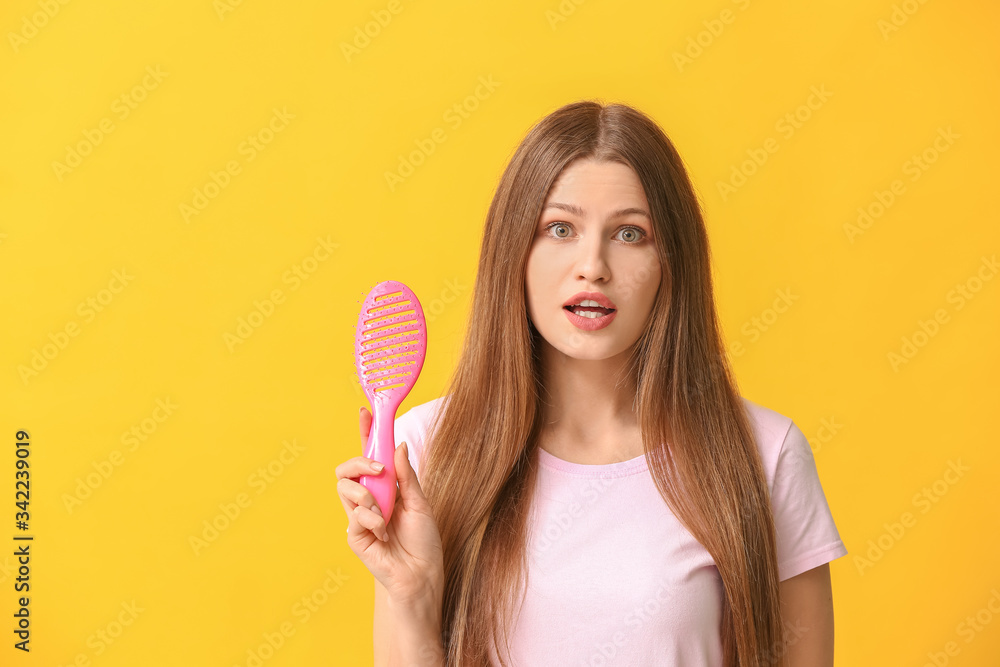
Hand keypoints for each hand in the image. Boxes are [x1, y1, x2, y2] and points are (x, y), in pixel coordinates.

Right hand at [336, 407, 444, 606]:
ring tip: (384, 512)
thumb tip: (398, 445)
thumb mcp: (420, 502)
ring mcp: (358, 515)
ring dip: (367, 494)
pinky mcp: (354, 534)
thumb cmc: (423, 542)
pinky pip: (354, 514)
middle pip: (348, 467)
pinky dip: (371, 518)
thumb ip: (406, 476)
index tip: (365, 412)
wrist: (421, 575)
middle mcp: (369, 498)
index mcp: (387, 487)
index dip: (366, 434)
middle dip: (360, 461)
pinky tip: (383, 532)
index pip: (371, 456)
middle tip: (378, 469)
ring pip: (345, 486)